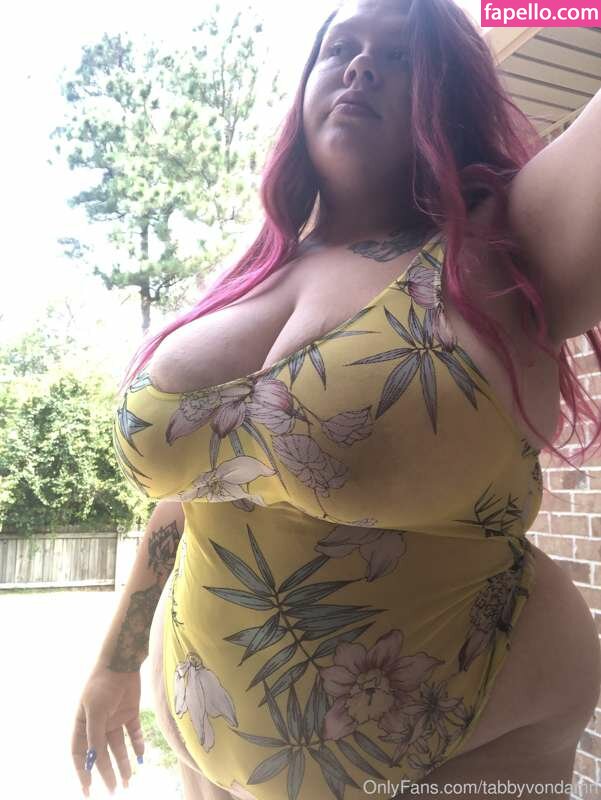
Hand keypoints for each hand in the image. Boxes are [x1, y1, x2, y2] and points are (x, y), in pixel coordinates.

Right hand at [71, 666, 144, 796]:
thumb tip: (93, 761)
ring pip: (119, 747)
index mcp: (83, 724)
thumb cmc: (103, 685)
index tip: (89, 789)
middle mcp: (98, 724)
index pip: (80, 753)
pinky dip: (137, 745)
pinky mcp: (130, 712)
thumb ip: (95, 737)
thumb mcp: (96, 712)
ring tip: (128, 781)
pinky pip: (134, 733)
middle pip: (102, 753)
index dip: (83, 771)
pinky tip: (141, 757)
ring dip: (123, 763)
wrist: (122, 662)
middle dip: (107, 772)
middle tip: (115, 790)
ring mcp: (114, 718)